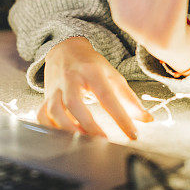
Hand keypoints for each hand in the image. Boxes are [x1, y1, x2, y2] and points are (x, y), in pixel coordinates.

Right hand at [37, 36, 152, 139]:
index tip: (133, 135)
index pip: (107, 96)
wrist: (65, 48)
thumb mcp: (112, 75)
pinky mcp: (46, 95)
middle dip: (88, 125)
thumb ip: (129, 99)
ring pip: (54, 109)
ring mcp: (55, 87)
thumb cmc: (91, 64)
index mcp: (91, 71)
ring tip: (83, 140)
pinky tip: (64, 136)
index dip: (121, 117)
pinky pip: (42, 114)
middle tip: (103, 141)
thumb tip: (147, 120)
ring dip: (67, 128)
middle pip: (75, 103)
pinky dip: (50, 127)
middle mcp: (70, 78)